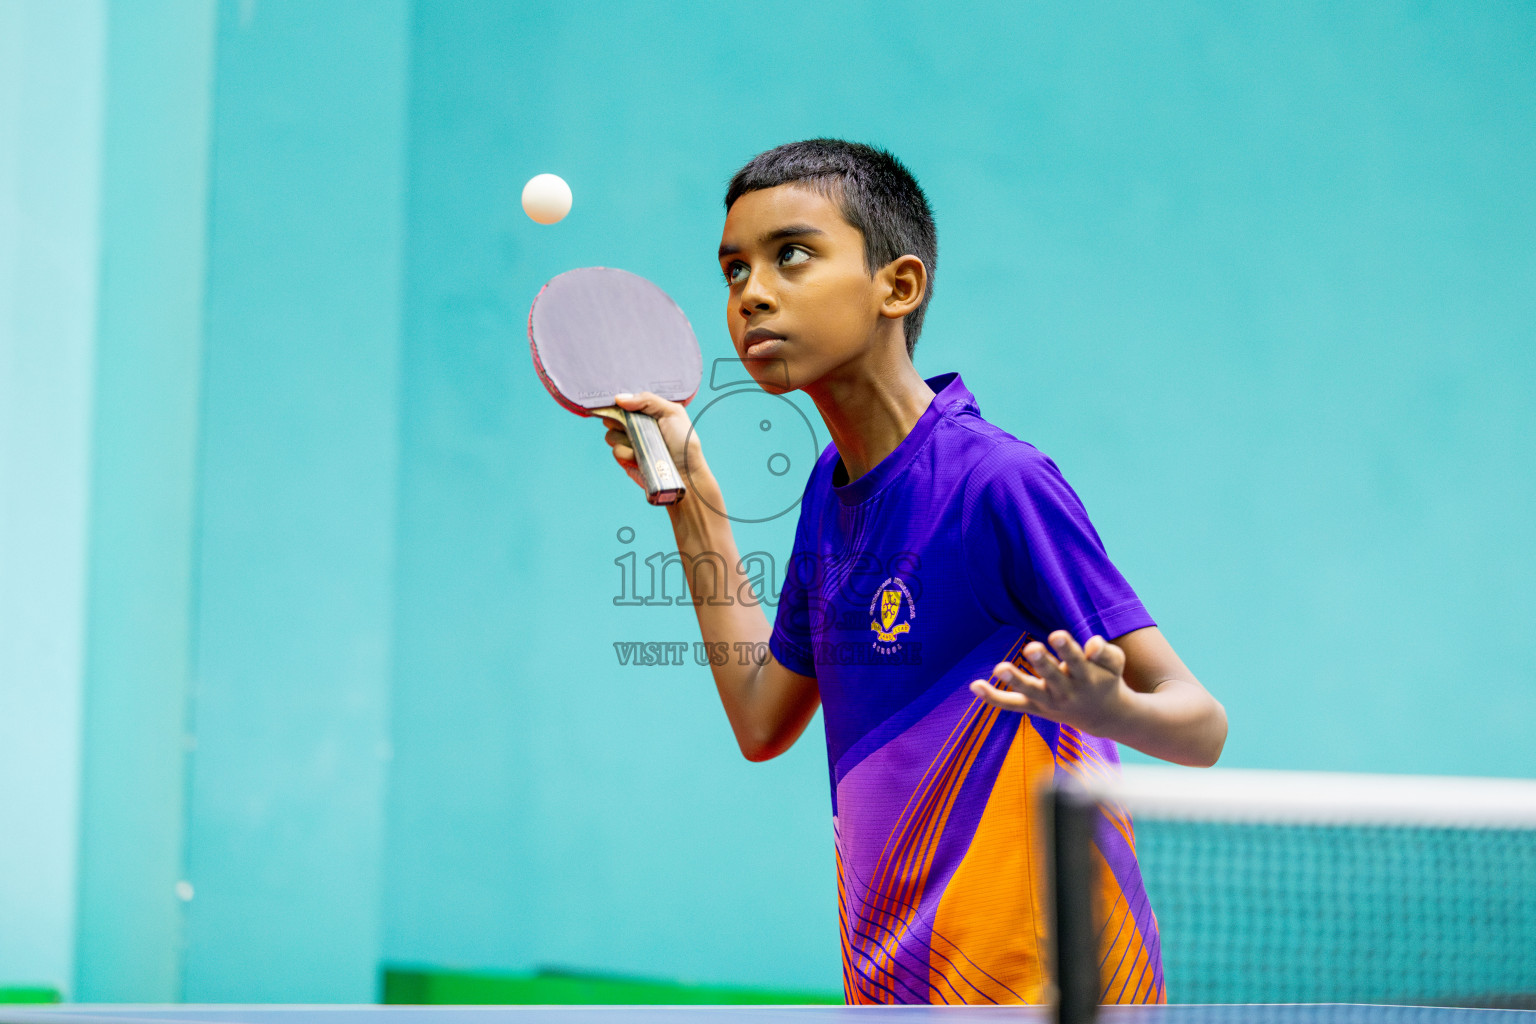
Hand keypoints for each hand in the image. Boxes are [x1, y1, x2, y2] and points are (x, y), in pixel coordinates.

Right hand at [599, 391, 705, 494]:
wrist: (685, 474)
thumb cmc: (684, 443)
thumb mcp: (672, 413)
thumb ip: (648, 400)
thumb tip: (619, 398)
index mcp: (647, 413)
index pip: (624, 402)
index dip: (618, 403)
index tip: (616, 403)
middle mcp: (636, 427)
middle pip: (612, 417)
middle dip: (617, 420)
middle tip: (632, 424)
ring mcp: (630, 444)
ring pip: (611, 435)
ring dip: (624, 438)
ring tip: (643, 444)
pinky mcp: (626, 460)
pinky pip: (616, 452)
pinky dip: (627, 453)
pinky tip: (640, 457)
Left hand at [969, 630, 1129, 735]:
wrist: (1103, 716)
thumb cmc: (1106, 679)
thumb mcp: (1114, 664)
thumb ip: (1105, 652)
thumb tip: (1091, 644)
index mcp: (1086, 677)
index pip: (1075, 661)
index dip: (1066, 648)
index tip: (1056, 634)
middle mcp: (1066, 691)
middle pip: (1052, 677)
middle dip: (1042, 662)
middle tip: (1031, 648)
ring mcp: (1048, 702)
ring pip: (1029, 692)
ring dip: (1015, 681)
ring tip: (1000, 668)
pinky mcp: (1034, 707)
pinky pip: (1011, 704)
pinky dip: (993, 697)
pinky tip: (974, 685)